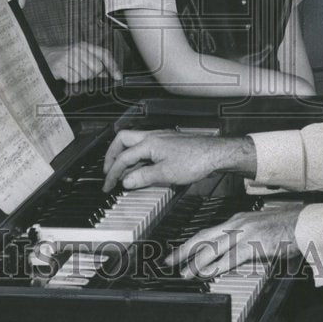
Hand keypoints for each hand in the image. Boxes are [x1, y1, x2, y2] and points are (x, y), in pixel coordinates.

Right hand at [41, 41, 121, 83]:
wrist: (45, 57)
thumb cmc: (64, 57)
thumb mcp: (80, 56)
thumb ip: (94, 63)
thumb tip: (108, 72)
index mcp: (85, 46)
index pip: (104, 54)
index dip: (113, 66)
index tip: (118, 76)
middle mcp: (79, 49)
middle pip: (97, 68)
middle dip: (93, 74)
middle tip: (83, 72)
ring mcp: (70, 57)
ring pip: (86, 75)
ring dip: (81, 77)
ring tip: (73, 72)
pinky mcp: (62, 66)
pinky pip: (74, 79)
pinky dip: (72, 80)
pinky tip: (67, 74)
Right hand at [102, 130, 254, 191]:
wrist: (215, 153)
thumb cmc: (196, 159)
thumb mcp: (166, 174)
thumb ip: (143, 177)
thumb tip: (126, 181)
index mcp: (148, 143)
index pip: (123, 157)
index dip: (112, 172)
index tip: (108, 185)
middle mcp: (152, 136)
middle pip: (122, 139)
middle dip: (111, 154)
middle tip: (107, 170)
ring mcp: (160, 137)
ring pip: (134, 141)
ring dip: (125, 155)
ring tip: (123, 172)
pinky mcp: (168, 142)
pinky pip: (145, 146)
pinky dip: (138, 156)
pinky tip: (141, 167)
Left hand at [165, 203, 302, 278]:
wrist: (302, 223)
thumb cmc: (283, 227)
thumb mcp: (257, 227)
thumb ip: (242, 237)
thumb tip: (228, 251)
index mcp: (237, 220)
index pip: (208, 231)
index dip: (191, 242)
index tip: (179, 251)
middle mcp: (237, 224)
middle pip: (204, 237)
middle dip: (185, 249)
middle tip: (169, 261)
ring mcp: (244, 234)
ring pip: (213, 248)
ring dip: (196, 262)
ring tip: (185, 272)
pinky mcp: (253, 245)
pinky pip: (230, 257)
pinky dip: (216, 265)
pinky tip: (207, 272)